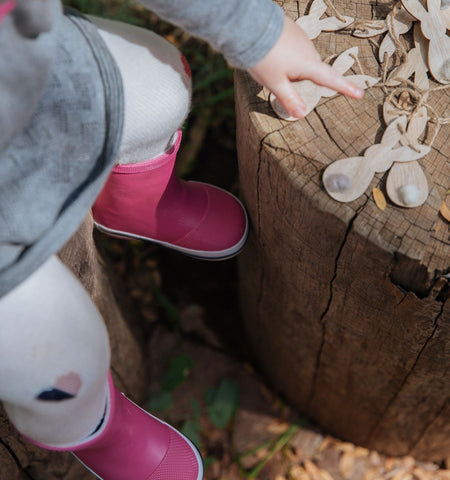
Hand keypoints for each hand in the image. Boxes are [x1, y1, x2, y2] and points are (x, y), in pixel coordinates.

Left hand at [248, 15, 363, 117]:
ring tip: (269, 65)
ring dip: (290, 67)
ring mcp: (301, 38)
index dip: (345, 88)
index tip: (360, 94)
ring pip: (301, 60)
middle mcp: (309, 50)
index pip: (331, 80)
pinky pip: (293, 47)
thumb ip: (289, 99)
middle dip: (300, 80)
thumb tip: (302, 115)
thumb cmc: (264, 57)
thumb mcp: (275, 83)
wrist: (251, 25)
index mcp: (308, 65)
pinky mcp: (292, 30)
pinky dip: (285, 55)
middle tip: (278, 79)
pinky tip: (270, 54)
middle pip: (311, 71)